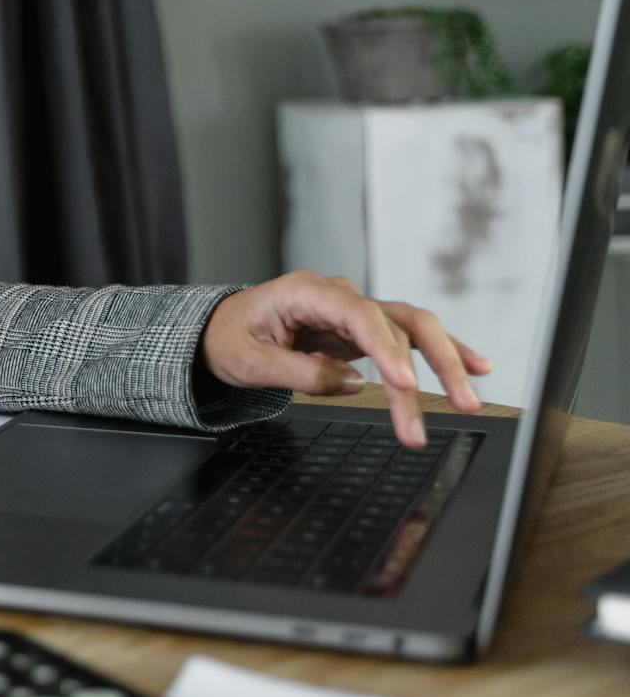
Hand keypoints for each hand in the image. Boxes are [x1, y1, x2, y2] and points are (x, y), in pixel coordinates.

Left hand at [199, 270, 492, 448]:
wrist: (220, 329)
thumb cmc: (229, 339)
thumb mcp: (250, 362)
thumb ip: (299, 372)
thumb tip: (353, 384)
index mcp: (305, 292)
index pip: (359, 316)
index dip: (386, 350)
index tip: (405, 386)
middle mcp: (337, 295)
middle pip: (397, 321)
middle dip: (433, 362)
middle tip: (458, 404)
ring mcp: (354, 311)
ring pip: (412, 330)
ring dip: (444, 364)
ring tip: (469, 400)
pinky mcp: (363, 332)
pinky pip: (408, 340)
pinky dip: (440, 353)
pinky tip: (475, 367)